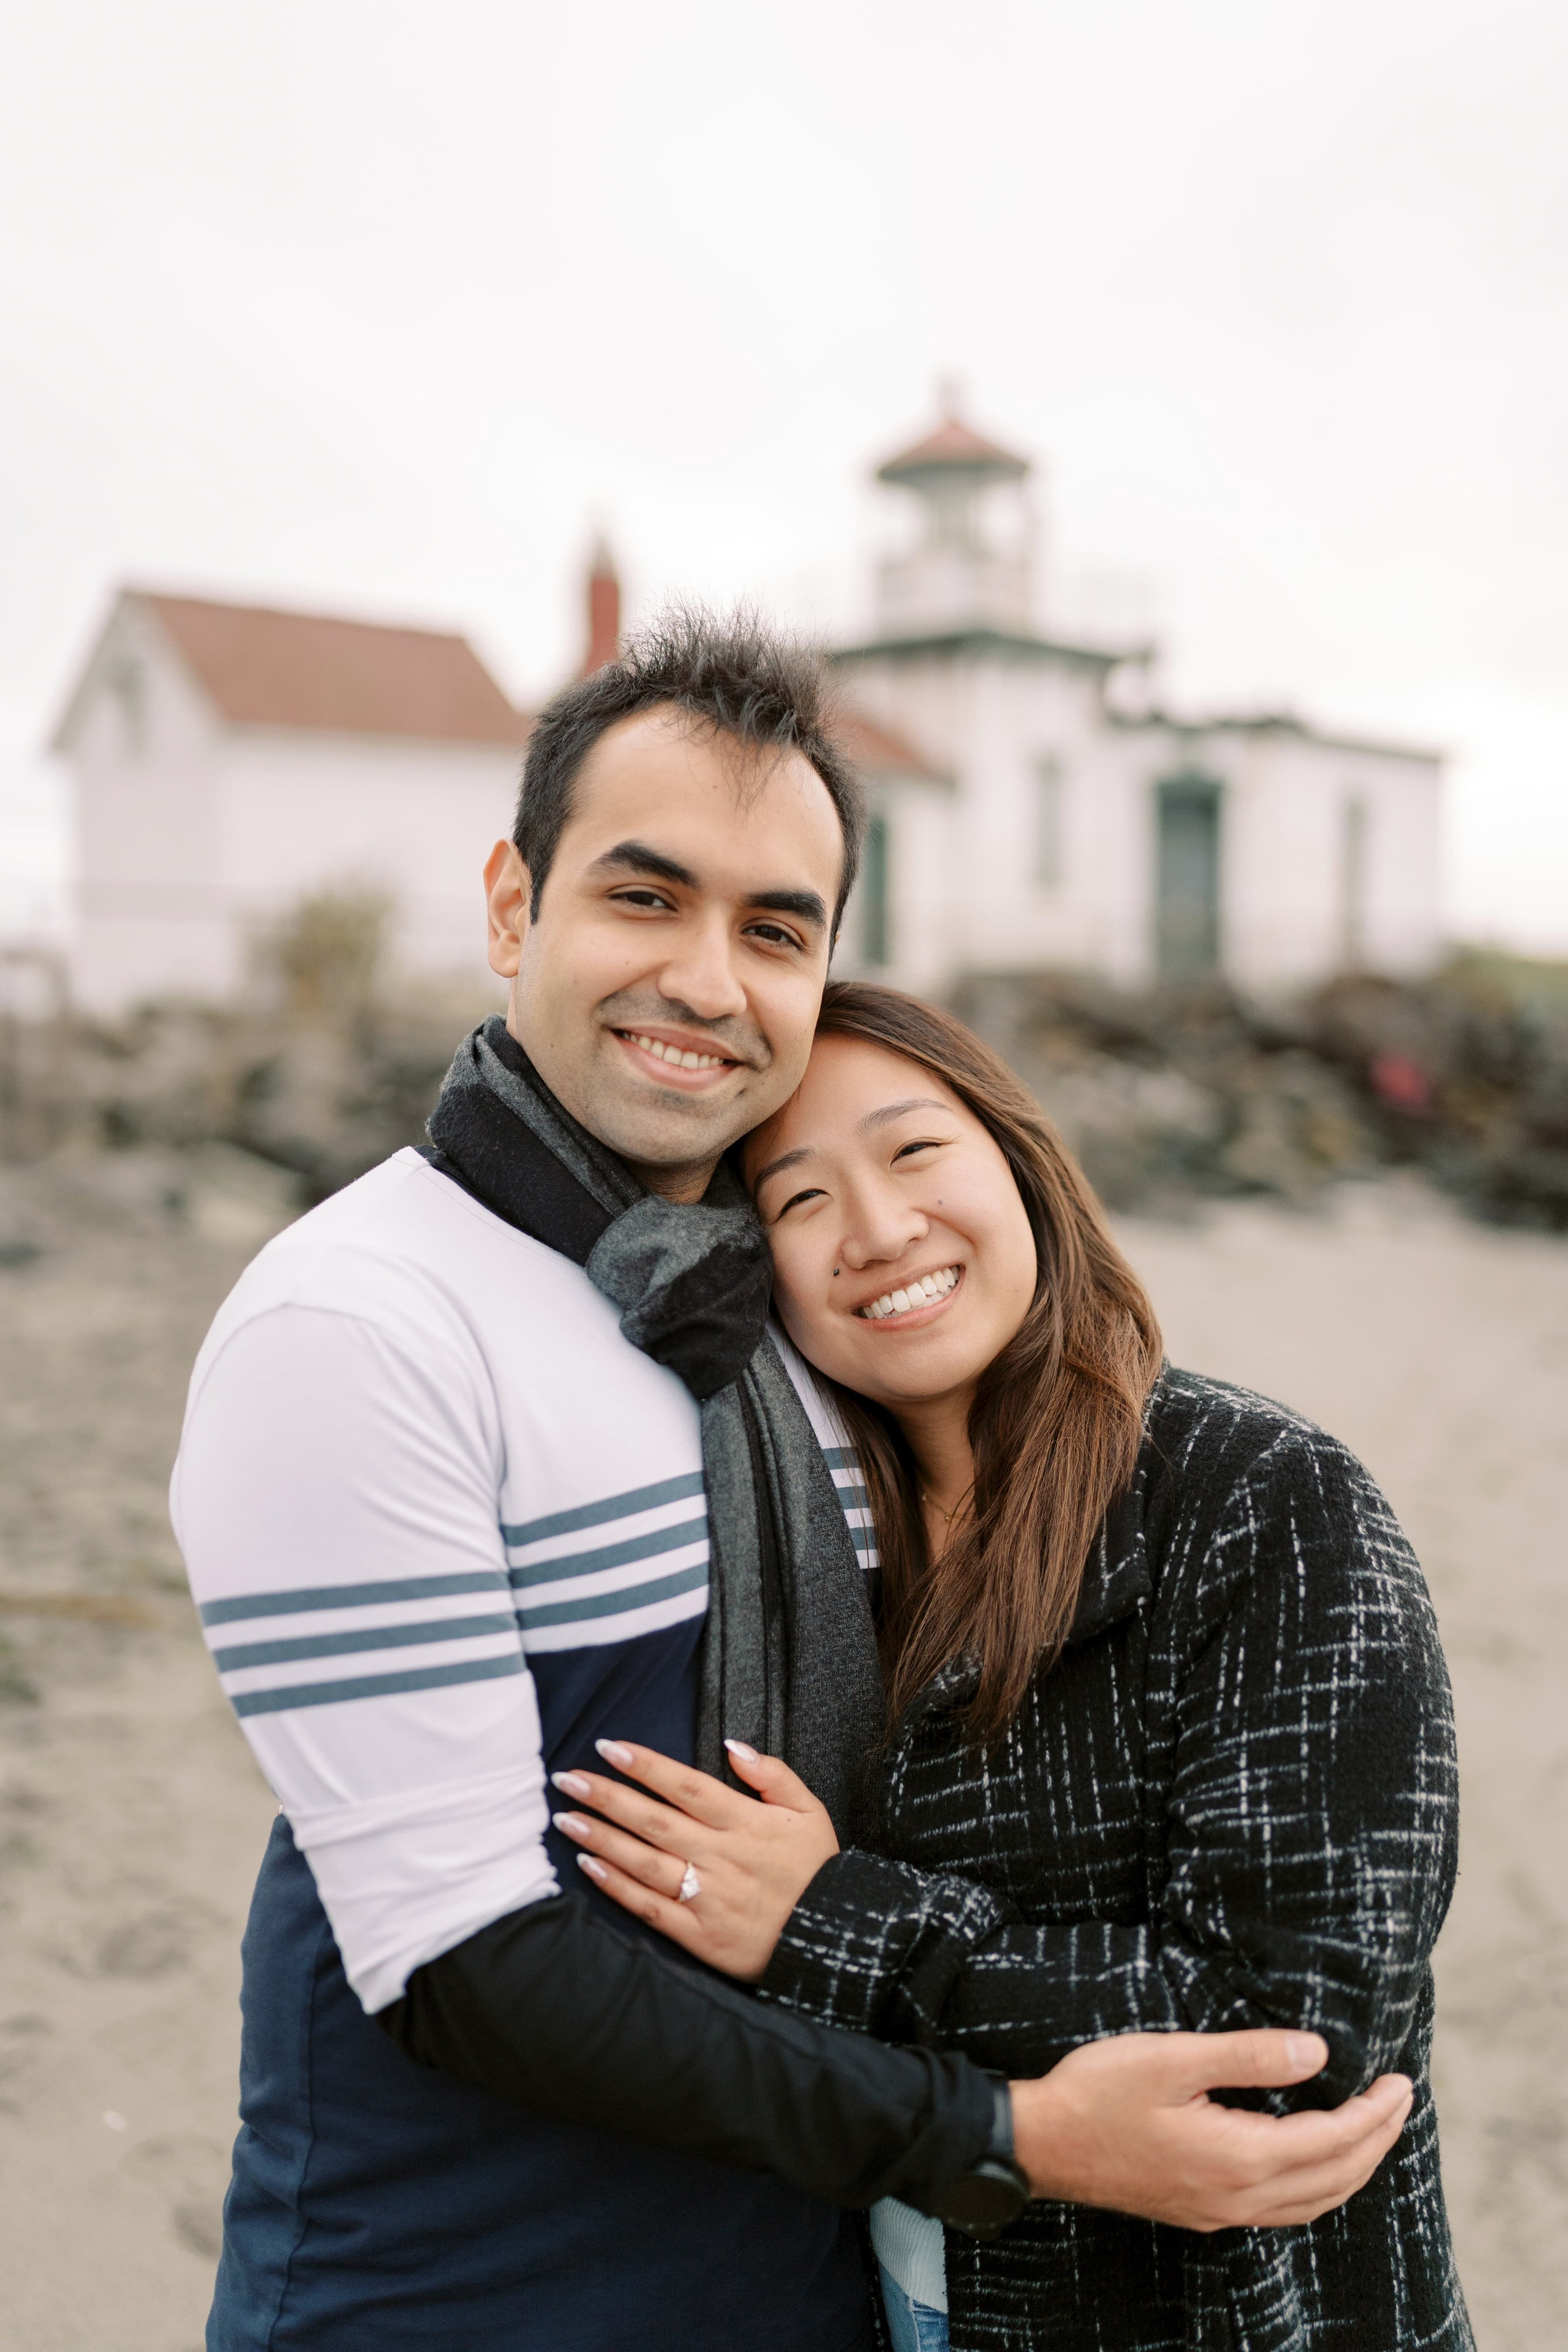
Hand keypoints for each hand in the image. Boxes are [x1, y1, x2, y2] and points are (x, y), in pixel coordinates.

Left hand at [550, 1737, 839, 1981]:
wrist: (832, 1940)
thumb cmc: (817, 1870)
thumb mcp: (810, 1811)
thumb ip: (773, 1774)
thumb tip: (733, 1745)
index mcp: (744, 1822)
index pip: (684, 1785)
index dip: (644, 1764)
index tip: (608, 1746)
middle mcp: (720, 1856)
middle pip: (653, 1820)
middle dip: (606, 1796)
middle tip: (566, 1778)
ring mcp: (707, 1897)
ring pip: (644, 1862)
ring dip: (602, 1838)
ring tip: (566, 1818)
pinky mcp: (698, 1934)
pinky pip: (649, 1908)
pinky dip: (617, 1887)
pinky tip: (589, 1867)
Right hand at [1008, 2029, 1412, 2231]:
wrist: (1042, 2145)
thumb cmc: (1098, 2092)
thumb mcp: (1172, 2058)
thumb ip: (1248, 2055)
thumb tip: (1318, 2052)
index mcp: (1237, 2157)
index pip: (1331, 2139)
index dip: (1373, 2113)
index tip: (1402, 2081)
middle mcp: (1237, 2196)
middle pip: (1334, 2178)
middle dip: (1376, 2140)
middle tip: (1403, 2100)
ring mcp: (1219, 2210)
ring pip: (1313, 2202)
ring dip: (1354, 2168)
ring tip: (1375, 2131)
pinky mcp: (1202, 2210)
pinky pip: (1285, 2210)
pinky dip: (1320, 2186)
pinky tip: (1317, 2163)